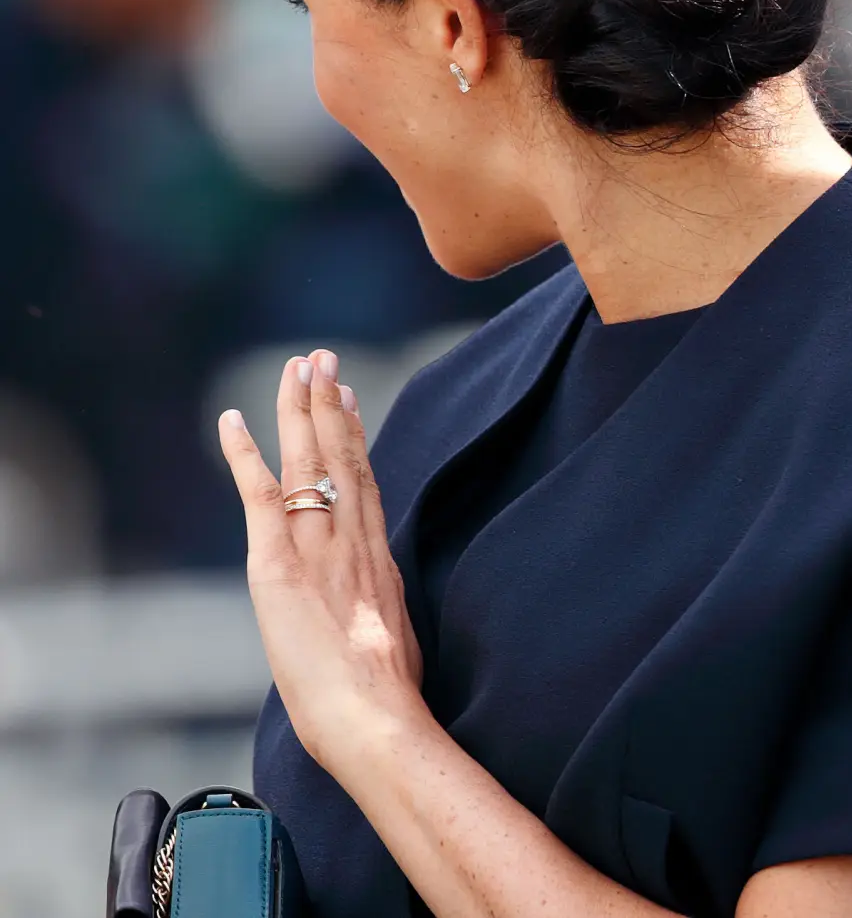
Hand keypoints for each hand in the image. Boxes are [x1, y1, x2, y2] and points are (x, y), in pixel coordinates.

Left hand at [219, 350, 424, 780]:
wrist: (376, 716)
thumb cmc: (387, 701)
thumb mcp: (395, 643)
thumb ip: (380, 615)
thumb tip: (377, 620)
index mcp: (377, 559)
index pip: (362, 482)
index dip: (353, 437)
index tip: (348, 399)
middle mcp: (351, 539)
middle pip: (340, 455)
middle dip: (329, 403)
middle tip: (322, 359)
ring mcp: (317, 544)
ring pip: (308, 459)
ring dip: (299, 408)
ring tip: (298, 366)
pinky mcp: (279, 561)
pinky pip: (260, 492)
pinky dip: (243, 453)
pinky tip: (232, 420)